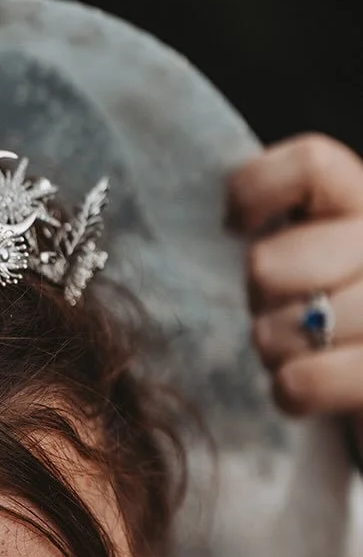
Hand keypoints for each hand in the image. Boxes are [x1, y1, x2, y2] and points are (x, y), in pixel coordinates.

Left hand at [227, 134, 362, 438]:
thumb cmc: (329, 318)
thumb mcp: (309, 255)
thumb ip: (282, 227)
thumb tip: (229, 224)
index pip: (309, 165)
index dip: (253, 193)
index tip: (235, 227)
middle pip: (268, 265)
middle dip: (259, 299)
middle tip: (280, 310)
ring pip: (284, 328)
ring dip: (275, 350)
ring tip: (299, 351)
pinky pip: (303, 382)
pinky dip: (291, 391)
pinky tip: (304, 385)